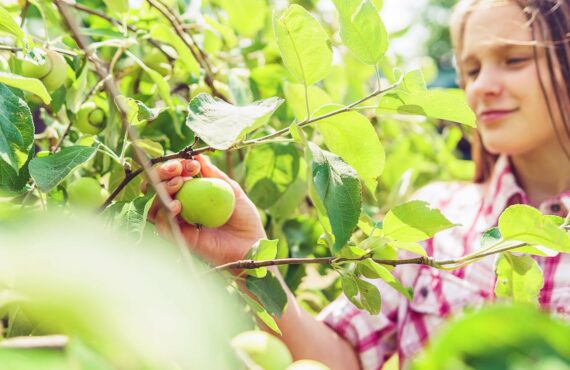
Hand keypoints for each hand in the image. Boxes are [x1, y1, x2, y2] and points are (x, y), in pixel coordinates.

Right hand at [148, 155, 265, 266]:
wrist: (252, 245)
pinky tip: (176, 206)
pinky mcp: (181, 239)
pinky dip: (164, 214)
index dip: (179, 166)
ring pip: (157, 205)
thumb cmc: (245, 219)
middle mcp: (183, 208)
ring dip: (162, 190)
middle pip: (160, 187)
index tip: (192, 164)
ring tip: (178, 184)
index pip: (176, 176)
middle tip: (177, 170)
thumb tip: (200, 157)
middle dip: (163, 173)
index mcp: (194, 194)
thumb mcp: (233, 191)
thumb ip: (215, 175)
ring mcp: (180, 224)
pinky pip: (163, 226)